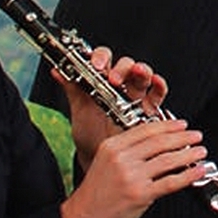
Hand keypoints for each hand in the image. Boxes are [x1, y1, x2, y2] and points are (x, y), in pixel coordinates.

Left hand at [59, 45, 168, 168]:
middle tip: (114, 78)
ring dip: (142, 71)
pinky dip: (160, 86)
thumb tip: (57, 71)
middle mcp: (121, 86)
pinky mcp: (149, 110)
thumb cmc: (90, 135)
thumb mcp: (79, 110)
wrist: (98, 159)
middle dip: (122, 67)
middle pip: (126, 65)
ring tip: (138, 72)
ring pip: (143, 75)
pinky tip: (156, 82)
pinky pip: (158, 94)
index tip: (96, 65)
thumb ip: (72, 89)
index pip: (105, 59)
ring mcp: (136, 96)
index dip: (101, 58)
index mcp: (102, 81)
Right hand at [59, 118, 205, 217]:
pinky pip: (171, 182)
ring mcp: (131, 176)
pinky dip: (189, 175)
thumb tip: (156, 142)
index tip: (182, 124)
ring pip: (168, 160)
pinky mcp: (140, 194)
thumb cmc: (94, 194)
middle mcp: (122, 159)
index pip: (146, 130)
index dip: (169, 126)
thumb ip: (126, 151)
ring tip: (201, 151)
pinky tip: (198, 171)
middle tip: (196, 135)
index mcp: (112, 147)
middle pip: (160, 142)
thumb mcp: (104, 162)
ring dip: (189, 154)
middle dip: (183, 137)